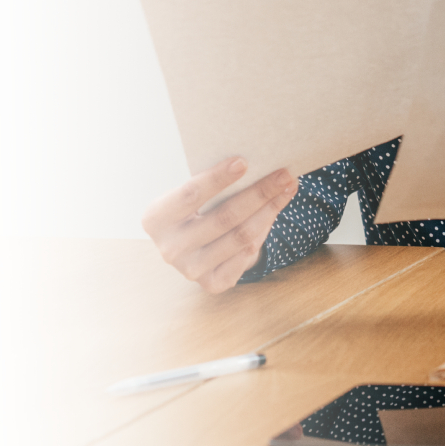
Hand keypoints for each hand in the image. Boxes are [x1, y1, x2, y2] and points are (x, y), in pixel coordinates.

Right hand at [141, 157, 297, 294]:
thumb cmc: (196, 208)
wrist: (193, 247)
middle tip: (283, 175)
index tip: (243, 162)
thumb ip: (211, 183)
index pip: (190, 195)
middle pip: (224, 217)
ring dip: (270, 209)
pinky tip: (275, 211)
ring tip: (288, 188)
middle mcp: (170, 248)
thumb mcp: (192, 195)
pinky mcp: (212, 283)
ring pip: (241, 236)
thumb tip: (254, 164)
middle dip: (259, 193)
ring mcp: (191, 270)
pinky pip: (247, 254)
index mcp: (156, 219)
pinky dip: (264, 230)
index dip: (217, 179)